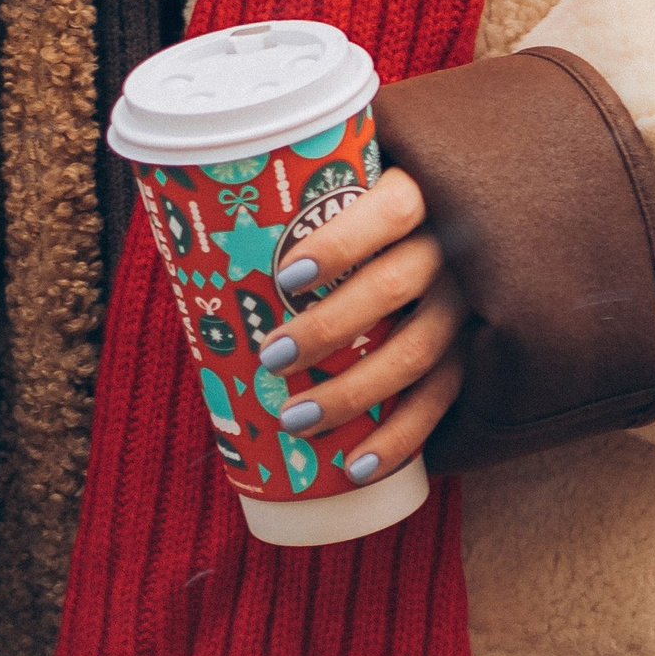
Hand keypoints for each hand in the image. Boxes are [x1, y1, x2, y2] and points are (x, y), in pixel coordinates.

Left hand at [256, 166, 463, 483]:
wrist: (440, 225)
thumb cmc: (359, 207)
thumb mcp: (339, 189)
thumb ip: (291, 204)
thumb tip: (186, 233)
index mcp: (420, 192)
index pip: (393, 209)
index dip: (342, 242)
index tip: (286, 276)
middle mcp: (448, 247)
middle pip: (394, 286)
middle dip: (329, 329)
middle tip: (270, 358)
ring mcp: (462, 304)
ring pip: (416, 353)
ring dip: (354, 393)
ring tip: (296, 421)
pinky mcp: (468, 353)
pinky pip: (440, 401)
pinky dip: (400, 439)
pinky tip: (357, 466)